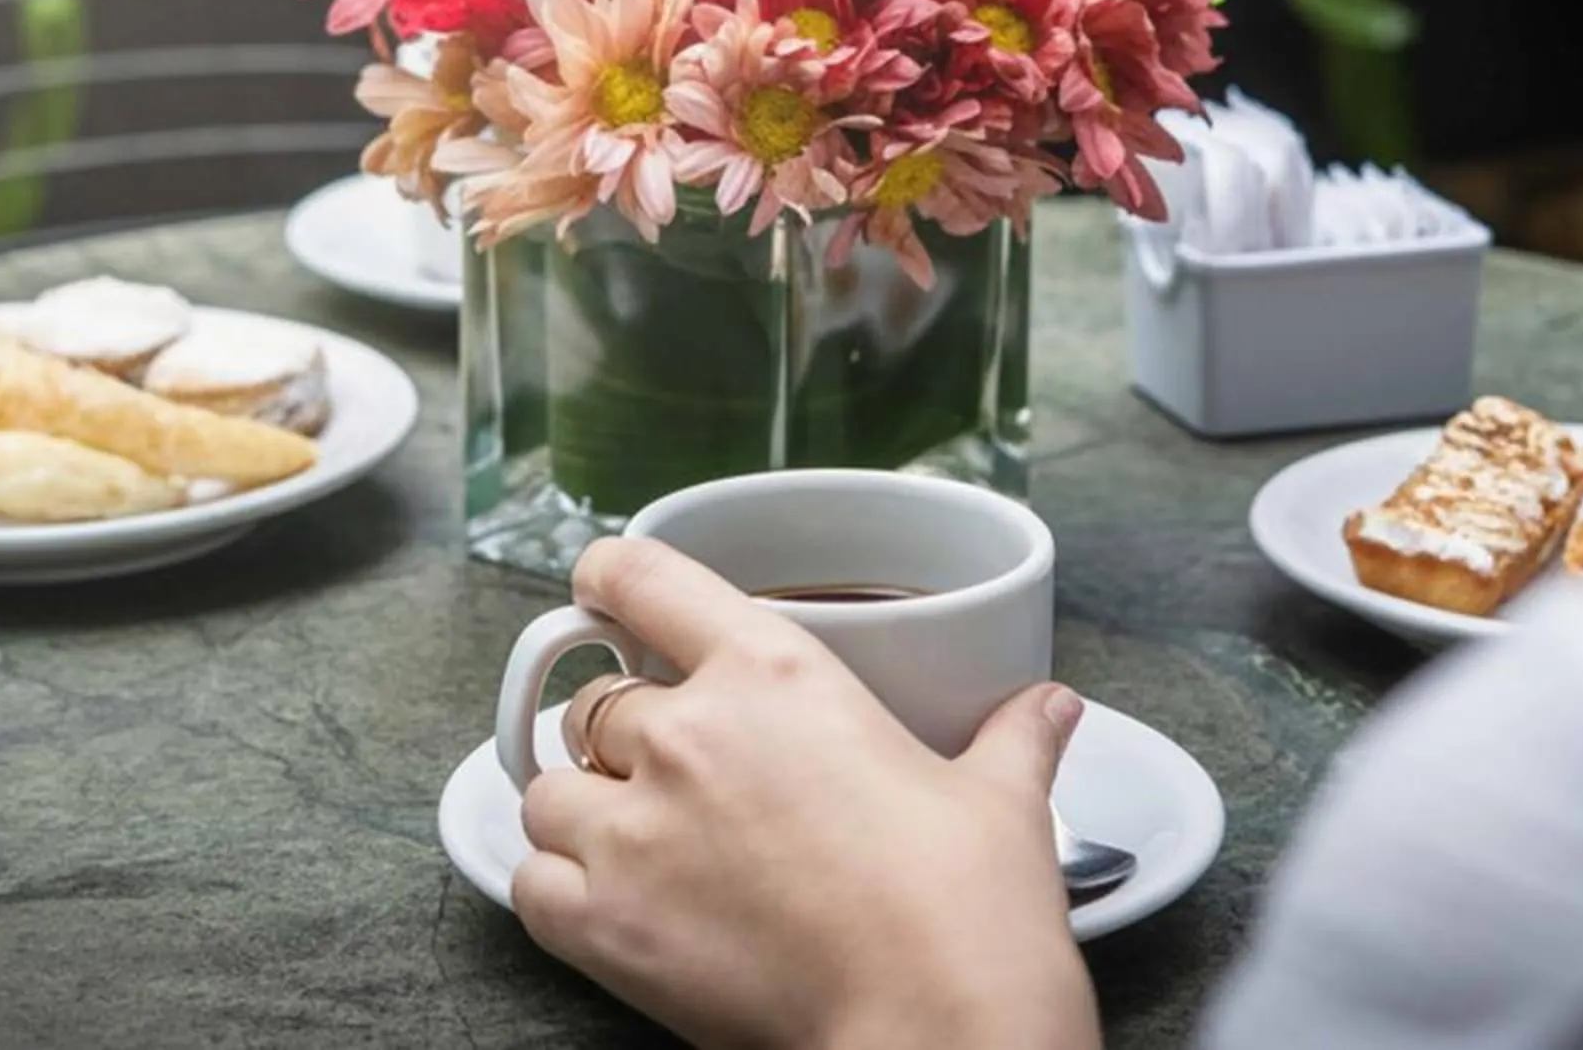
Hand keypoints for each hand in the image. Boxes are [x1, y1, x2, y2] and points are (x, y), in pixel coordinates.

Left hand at [512, 535, 1101, 1049]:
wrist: (938, 1025)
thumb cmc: (968, 910)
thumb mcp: (1000, 800)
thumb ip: (1012, 736)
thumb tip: (1050, 708)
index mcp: (774, 673)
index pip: (644, 578)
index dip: (611, 578)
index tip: (602, 591)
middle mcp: (688, 736)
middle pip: (601, 706)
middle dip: (629, 738)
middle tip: (677, 777)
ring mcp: (635, 830)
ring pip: (548, 790)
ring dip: (581, 809)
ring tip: (635, 843)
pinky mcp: (606, 924)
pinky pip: (532, 881)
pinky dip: (554, 886)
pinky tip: (601, 901)